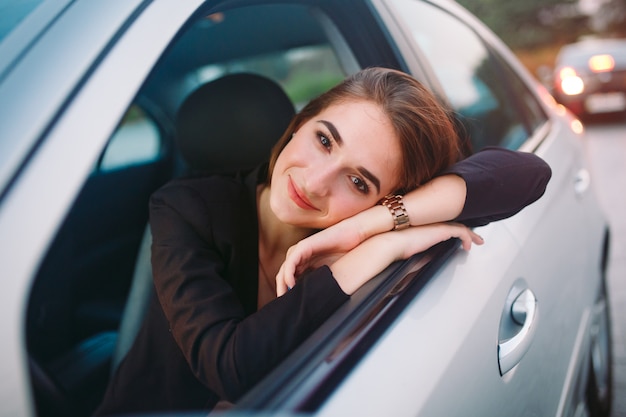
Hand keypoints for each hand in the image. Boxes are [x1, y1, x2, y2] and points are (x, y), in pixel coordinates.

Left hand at [275, 218, 365, 295]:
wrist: (354, 236)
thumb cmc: (344, 252)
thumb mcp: (328, 272)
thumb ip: (317, 281)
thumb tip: (312, 300)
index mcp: (304, 261)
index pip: (289, 278)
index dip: (287, 291)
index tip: (289, 305)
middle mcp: (300, 255)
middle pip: (283, 274)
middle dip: (282, 289)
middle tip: (284, 304)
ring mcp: (301, 250)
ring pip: (285, 268)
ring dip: (283, 283)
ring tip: (286, 296)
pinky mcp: (304, 245)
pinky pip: (292, 261)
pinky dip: (289, 273)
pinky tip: (291, 284)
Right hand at [329, 222, 482, 294]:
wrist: (385, 246)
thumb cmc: (389, 256)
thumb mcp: (405, 264)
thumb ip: (416, 265)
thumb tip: (416, 276)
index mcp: (419, 235)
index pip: (438, 232)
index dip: (449, 236)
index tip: (456, 242)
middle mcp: (427, 229)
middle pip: (450, 228)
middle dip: (463, 233)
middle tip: (473, 239)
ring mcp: (433, 228)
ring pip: (457, 228)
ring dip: (469, 234)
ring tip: (477, 241)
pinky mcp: (438, 230)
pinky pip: (458, 231)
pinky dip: (467, 236)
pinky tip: (470, 244)